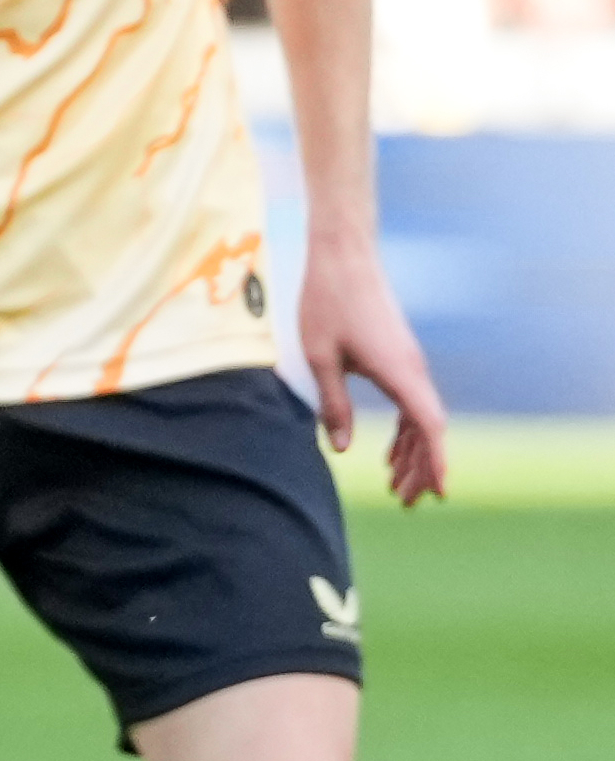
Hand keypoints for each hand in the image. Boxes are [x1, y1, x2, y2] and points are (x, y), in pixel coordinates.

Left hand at [291, 237, 450, 507]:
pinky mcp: (398, 358)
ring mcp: (408, 364)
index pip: (429, 425)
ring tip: (399, 487)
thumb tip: (342, 448)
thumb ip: (333, 404)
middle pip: (428, 429)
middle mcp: (412, 369)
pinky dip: (404, 431)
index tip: (440, 491)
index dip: (436, 460)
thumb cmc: (327, 303)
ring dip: (413, 453)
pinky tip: (390, 453)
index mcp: (399, 371)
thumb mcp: (320, 357)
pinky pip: (410, 403)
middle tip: (409, 504)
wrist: (344, 257)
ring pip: (421, 418)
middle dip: (423, 468)